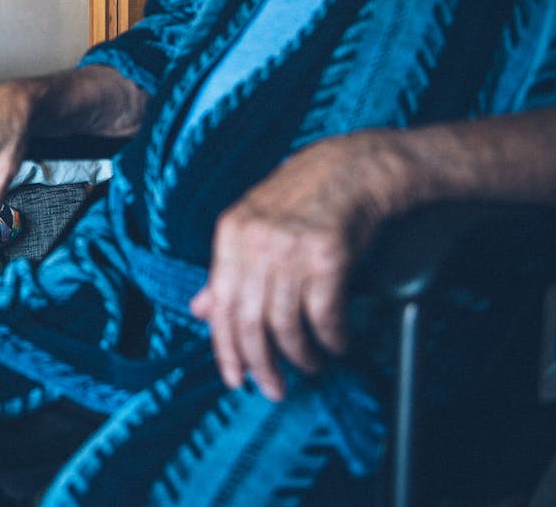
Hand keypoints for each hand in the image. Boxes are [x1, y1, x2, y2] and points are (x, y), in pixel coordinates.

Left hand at [190, 133, 402, 400]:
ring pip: (287, 323)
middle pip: (249, 321)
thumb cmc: (305, 199)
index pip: (219, 305)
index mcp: (230, 234)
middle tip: (274, 388)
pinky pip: (325, 314)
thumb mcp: (255, 227)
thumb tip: (200, 310)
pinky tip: (336, 344)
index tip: (234, 378)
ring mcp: (292, 248)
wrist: (356, 167)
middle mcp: (256, 242)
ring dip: (300, 355)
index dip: (225, 349)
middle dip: (261, 364)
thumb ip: (227, 270)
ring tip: (310, 365)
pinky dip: (332, 337)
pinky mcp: (329, 255)